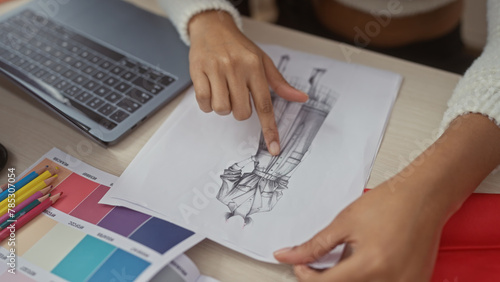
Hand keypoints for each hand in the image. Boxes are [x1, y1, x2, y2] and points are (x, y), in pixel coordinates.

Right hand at [188, 11, 307, 154]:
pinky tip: (210, 90)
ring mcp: (216, 69)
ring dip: (222, 106)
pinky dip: (207, 103)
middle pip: (241, 112)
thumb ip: (280, 83)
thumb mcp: (263, 61)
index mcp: (255, 67)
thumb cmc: (239, 47)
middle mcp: (236, 68)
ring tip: (222, 90)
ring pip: (222, 109)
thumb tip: (301, 98)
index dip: (270, 129)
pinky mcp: (198, 71)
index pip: (265, 105)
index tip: (274, 148)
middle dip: (239, 110)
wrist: (212, 26)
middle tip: (236, 95)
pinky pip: (204, 102)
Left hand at [274, 180, 447, 281]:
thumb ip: (315, 245)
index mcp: (371, 265)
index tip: (300, 265)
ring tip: (348, 257)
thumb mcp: (345, 222)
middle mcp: (390, 281)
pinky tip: (366, 262)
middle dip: (325, 278)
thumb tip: (289, 256)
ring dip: (346, 279)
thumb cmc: (390, 203)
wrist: (424, 197)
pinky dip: (367, 278)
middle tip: (319, 262)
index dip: (306, 275)